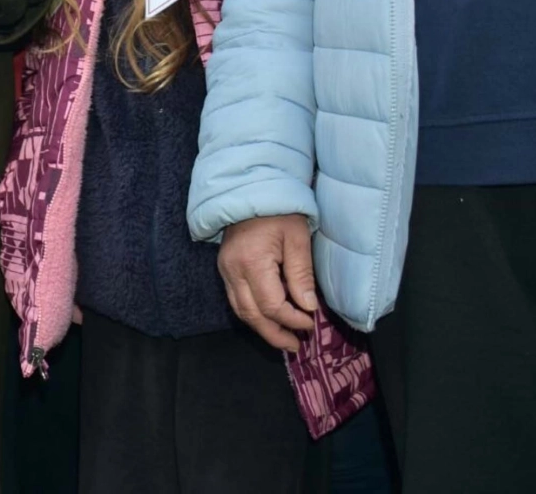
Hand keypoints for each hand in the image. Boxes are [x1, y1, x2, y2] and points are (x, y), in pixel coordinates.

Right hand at [217, 214, 318, 351]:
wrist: (251, 190)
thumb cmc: (279, 212)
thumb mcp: (297, 239)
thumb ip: (301, 274)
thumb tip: (308, 308)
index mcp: (252, 262)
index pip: (272, 305)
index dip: (292, 319)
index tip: (311, 322)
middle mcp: (233, 270)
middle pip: (251, 314)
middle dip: (274, 333)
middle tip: (296, 345)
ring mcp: (225, 270)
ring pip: (240, 310)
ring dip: (262, 328)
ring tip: (284, 338)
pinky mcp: (224, 268)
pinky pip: (236, 299)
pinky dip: (252, 313)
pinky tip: (268, 318)